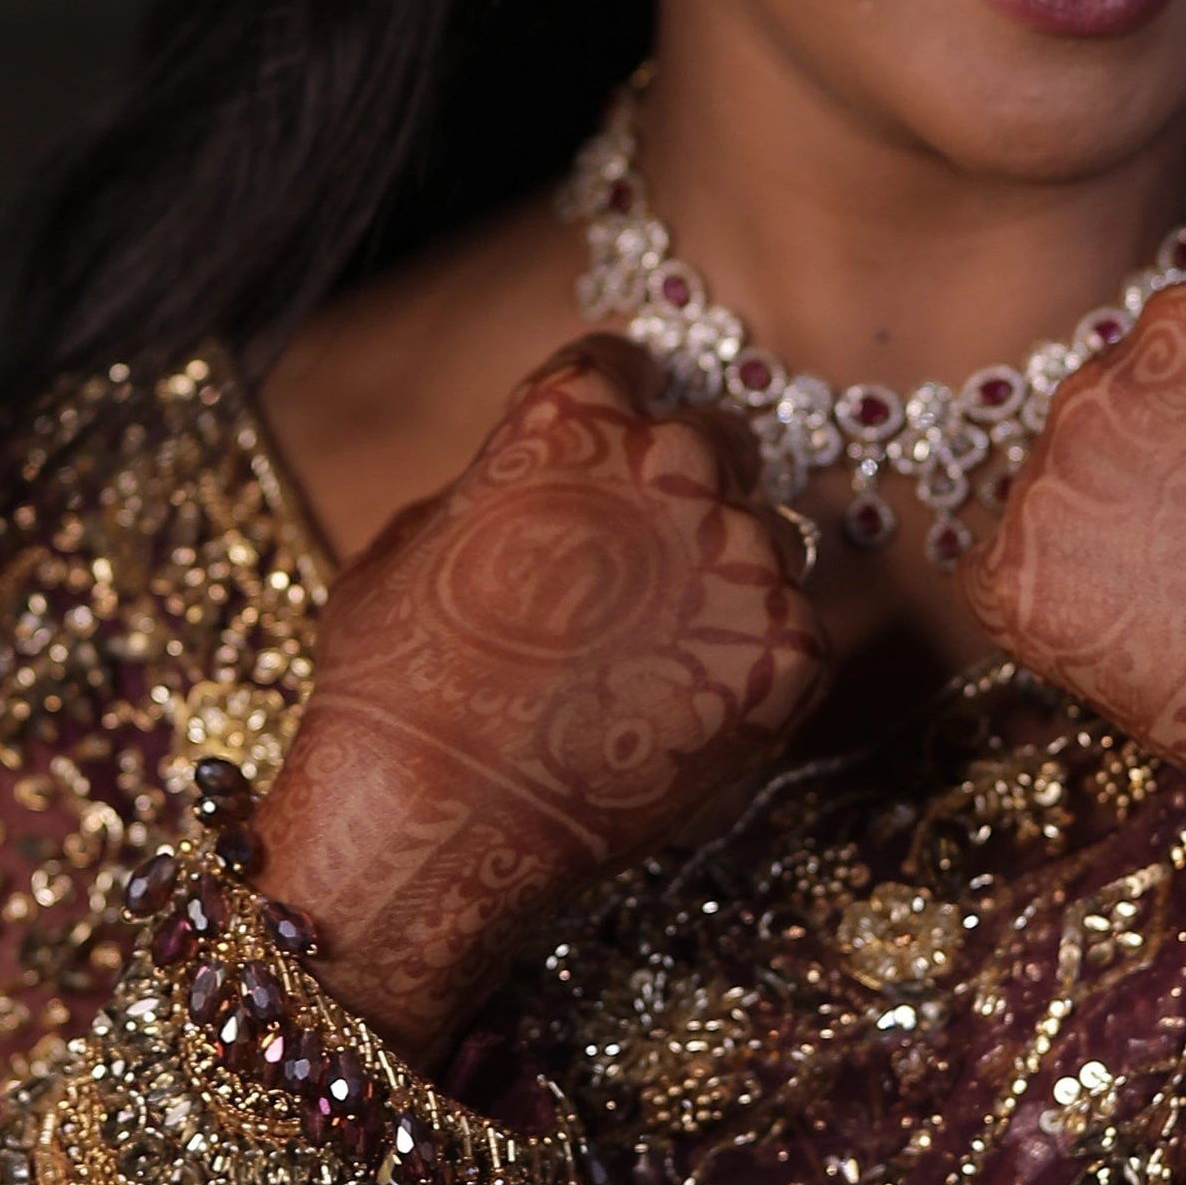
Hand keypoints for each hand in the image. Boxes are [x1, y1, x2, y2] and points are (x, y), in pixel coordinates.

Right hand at [256, 340, 828, 1052]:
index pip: (623, 369)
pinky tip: (682, 710)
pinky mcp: (792, 651)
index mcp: (574, 408)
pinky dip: (751, 669)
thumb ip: (493, 485)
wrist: (431, 815)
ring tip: (650, 662)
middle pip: (713, 443)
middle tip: (631, 578)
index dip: (604, 421)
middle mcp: (675, 458)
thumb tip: (518, 493)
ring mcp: (743, 555)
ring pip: (761, 542)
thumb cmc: (392, 679)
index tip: (596, 467)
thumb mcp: (409, 540)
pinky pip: (793, 636)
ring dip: (720, 584)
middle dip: (677, 495)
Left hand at [963, 282, 1185, 926]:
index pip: (1179, 343)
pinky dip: (1048, 607)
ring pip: (1056, 494)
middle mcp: (1102, 383)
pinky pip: (999, 580)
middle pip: (1109, 409)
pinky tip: (1121, 638)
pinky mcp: (1010, 586)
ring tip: (1183, 602)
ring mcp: (1049, 486)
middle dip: (1156, 465)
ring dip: (1103, 534)